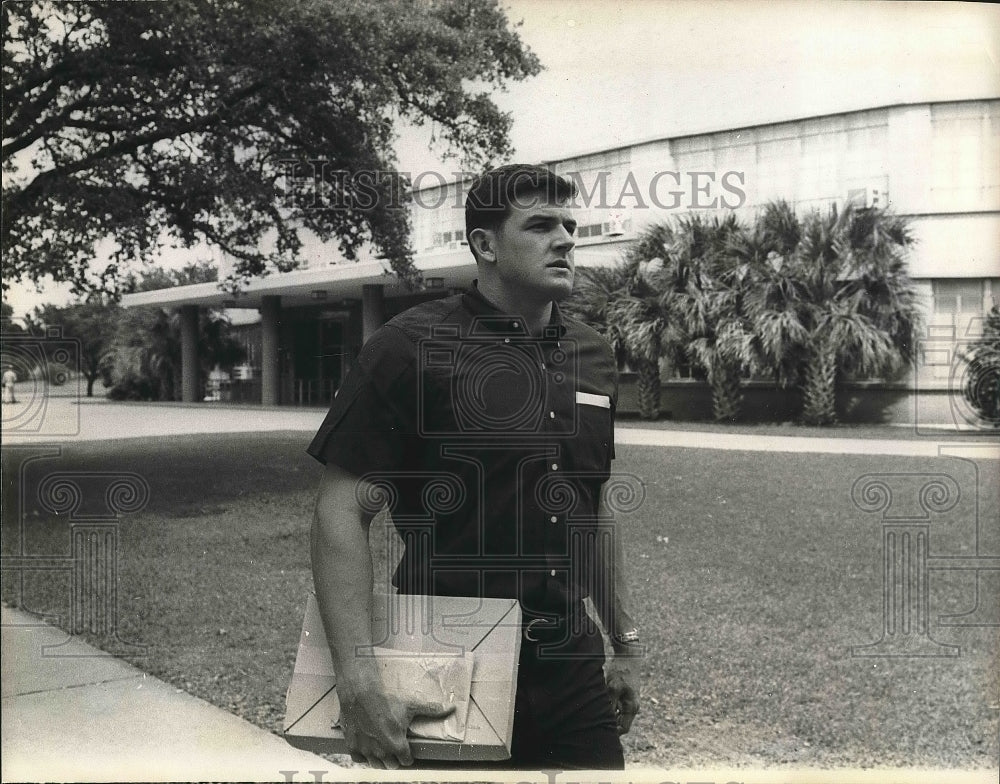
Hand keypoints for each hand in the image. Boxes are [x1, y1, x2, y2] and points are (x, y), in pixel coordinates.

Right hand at [338, 687, 454, 768]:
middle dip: (394, 758)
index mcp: (398, 745)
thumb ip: (433, 710)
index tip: (407, 749)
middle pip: (391, 765)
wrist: (361, 693)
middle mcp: (382, 752)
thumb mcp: (412, 705)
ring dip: (380, 758)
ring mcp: (367, 751)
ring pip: (376, 765)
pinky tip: (367, 746)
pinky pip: (360, 759)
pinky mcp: (353, 746)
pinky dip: (363, 755)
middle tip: (394, 746)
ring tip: (382, 747)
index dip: (408, 755)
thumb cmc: (388, 700)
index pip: (407, 761)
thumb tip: (452, 708)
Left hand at [605, 650, 640, 734]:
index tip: (600, 727)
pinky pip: (618, 706)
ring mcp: (630, 701)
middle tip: (596, 718)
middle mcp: (633, 706)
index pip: (624, 728)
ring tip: (599, 707)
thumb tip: (606, 718)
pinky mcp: (626, 695)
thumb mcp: (613, 687)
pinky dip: (610, 705)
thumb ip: (611, 704)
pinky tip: (602, 699)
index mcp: (632, 707)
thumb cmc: (621, 671)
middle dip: (610, 722)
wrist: (628, 655)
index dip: (613, 731)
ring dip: (609, 713)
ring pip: (618, 714)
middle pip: (621, 723)